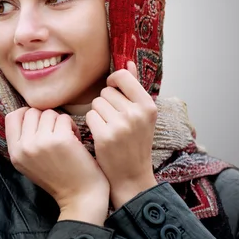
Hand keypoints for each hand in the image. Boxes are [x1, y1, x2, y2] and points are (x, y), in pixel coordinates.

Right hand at [6, 107, 109, 224]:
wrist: (79, 198)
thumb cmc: (58, 179)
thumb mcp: (29, 164)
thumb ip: (23, 142)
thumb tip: (24, 114)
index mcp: (15, 153)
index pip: (12, 117)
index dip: (26, 114)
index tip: (39, 122)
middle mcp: (25, 147)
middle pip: (31, 112)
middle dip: (45, 118)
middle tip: (55, 132)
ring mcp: (42, 142)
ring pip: (49, 113)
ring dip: (60, 122)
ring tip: (66, 138)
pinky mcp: (61, 140)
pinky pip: (64, 118)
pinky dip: (72, 126)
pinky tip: (75, 140)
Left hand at [86, 61, 158, 208]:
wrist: (132, 176)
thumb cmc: (136, 142)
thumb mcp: (142, 115)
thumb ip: (134, 88)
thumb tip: (128, 62)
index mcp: (148, 105)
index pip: (122, 76)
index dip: (113, 81)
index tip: (113, 90)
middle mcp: (136, 114)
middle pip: (106, 91)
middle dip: (106, 102)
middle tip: (114, 119)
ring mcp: (121, 125)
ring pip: (96, 103)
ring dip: (98, 113)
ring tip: (108, 127)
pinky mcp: (105, 136)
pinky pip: (90, 116)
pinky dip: (92, 124)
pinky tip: (101, 135)